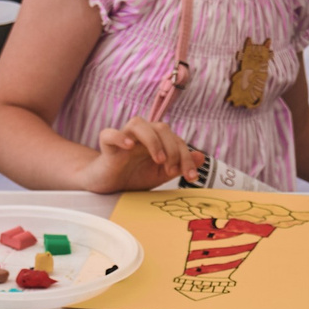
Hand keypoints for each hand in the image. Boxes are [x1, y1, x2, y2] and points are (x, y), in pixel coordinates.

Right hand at [79, 120, 202, 192]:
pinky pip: (110, 133)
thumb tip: (201, 157)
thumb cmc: (135, 176)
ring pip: (138, 123)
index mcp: (156, 140)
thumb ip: (179, 165)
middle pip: (161, 128)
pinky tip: (129, 147)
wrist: (110, 186)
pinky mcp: (107, 145)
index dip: (186, 157)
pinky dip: (119, 137)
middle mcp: (142, 135)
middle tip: (172, 169)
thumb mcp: (161, 174)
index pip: (176, 140)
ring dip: (152, 140)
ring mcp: (124, 137)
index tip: (191, 177)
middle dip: (173, 149)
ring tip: (158, 160)